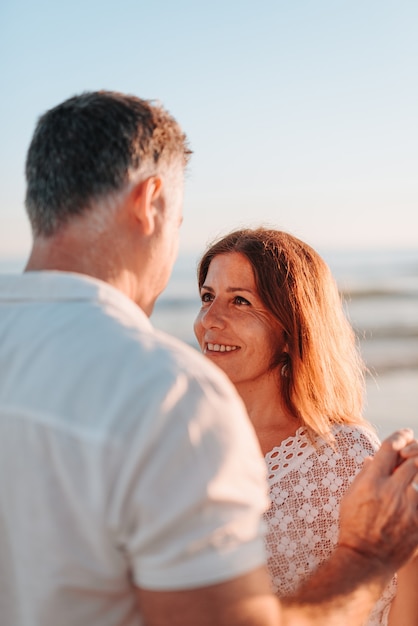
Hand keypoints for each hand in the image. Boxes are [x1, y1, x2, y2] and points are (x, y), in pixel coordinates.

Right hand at [338, 429, 417, 570]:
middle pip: (412, 460)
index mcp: (371, 482)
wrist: (365, 559)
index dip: (400, 436)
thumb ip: (365, 474)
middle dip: (414, 452)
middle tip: (412, 452)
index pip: (390, 448)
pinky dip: (416, 495)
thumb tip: (375, 458)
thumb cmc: (353, 525)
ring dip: (417, 473)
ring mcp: (407, 508)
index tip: (405, 434)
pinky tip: (409, 497)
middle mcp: (390, 491)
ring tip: (411, 474)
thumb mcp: (351, 495)